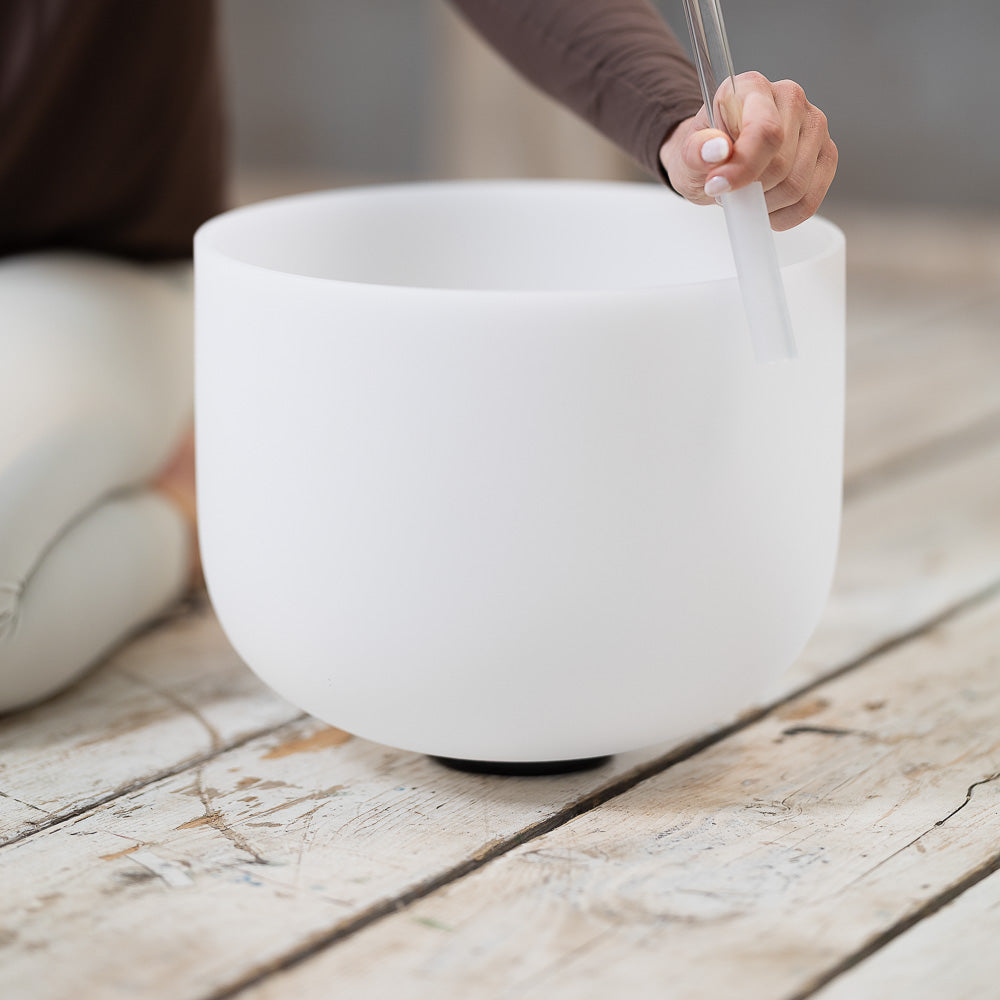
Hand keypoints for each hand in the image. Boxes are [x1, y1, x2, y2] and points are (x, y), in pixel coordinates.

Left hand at [659, 72, 837, 230]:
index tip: (717, 187)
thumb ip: (696, 151)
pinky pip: (809, 201)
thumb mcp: (688, 154)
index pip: (765, 131)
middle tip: (730, 188)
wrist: (718, 161)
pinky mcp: (826, 154)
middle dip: (750, 189)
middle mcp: (790, 99)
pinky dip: (782, 216)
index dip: (743, 167)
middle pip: (781, 165)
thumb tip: (716, 149)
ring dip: (765, 204)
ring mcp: (814, 126)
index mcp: (753, 87)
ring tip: (746, 194)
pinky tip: (765, 205)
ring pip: (797, 186)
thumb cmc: (706, 154)